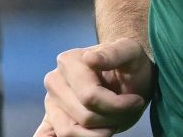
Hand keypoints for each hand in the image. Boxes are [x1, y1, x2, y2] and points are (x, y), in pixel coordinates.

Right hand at [37, 38, 153, 135]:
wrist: (127, 78)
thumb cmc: (131, 65)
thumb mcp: (131, 53)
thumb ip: (114, 54)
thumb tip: (89, 58)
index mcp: (68, 61)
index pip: (91, 97)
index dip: (118, 105)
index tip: (137, 100)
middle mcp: (54, 81)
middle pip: (84, 117)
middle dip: (112, 118)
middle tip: (128, 110)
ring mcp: (51, 102)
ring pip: (70, 132)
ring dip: (99, 133)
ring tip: (113, 119)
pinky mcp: (51, 119)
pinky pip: (46, 136)